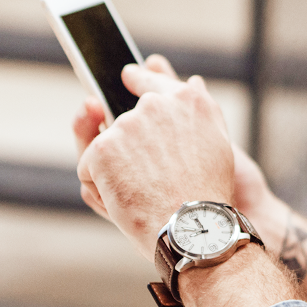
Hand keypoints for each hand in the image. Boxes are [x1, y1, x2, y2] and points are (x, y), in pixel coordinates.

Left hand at [70, 55, 282, 231]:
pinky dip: (100, 189)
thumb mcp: (217, 144)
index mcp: (189, 100)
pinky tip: (126, 201)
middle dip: (127, 150)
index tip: (127, 76)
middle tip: (151, 181)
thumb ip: (200, 112)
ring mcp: (127, 124)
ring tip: (145, 195)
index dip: (137, 81)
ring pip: (106, 150)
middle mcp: (156, 105)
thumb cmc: (208, 195)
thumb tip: (193, 82)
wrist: (194, 229)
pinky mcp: (102, 148)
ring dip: (115, 173)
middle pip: (122, 122)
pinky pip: (89, 169)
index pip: (150, 82)